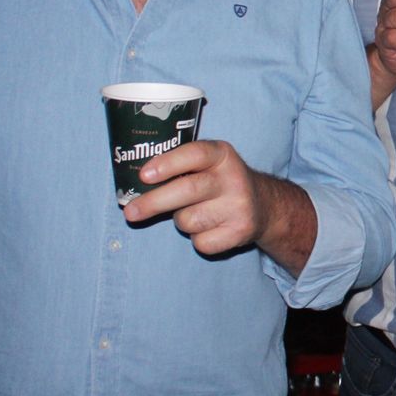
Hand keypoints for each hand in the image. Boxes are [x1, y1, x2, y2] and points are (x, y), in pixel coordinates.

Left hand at [124, 139, 270, 255]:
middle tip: (130, 212)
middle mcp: (234, 178)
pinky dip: (198, 239)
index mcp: (222, 155)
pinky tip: (210, 228)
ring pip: (189, 220)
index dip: (168, 164)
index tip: (144, 175)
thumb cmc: (219, 183)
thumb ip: (180, 167)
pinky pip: (201, 242)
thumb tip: (133, 186)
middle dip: (154, 202)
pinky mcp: (240, 231)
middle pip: (187, 190)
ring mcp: (239, 206)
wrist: (264, 205)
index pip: (195, 154)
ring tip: (195, 212)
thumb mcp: (207, 164)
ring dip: (181, 220)